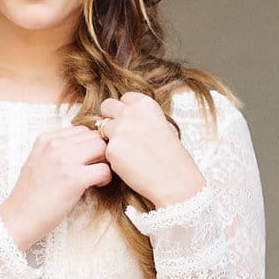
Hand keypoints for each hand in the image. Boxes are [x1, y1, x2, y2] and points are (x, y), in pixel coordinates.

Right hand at [0, 120, 114, 251]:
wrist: (19, 217)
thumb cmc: (30, 194)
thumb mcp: (38, 161)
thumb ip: (57, 150)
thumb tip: (84, 148)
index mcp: (46, 139)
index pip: (81, 130)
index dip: (89, 145)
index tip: (87, 159)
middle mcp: (55, 145)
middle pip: (94, 137)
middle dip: (99, 152)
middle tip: (95, 168)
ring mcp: (64, 161)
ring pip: (102, 148)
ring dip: (104, 162)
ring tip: (95, 176)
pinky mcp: (74, 179)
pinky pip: (104, 169)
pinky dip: (105, 178)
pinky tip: (96, 185)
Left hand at [93, 91, 202, 210]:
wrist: (175, 180)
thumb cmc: (172, 157)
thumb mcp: (162, 125)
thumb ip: (142, 117)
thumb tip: (124, 116)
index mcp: (145, 104)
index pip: (124, 98)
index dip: (126, 110)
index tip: (132, 122)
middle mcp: (130, 113)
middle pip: (107, 106)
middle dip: (110, 117)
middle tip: (121, 134)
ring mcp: (119, 130)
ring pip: (103, 129)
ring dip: (111, 138)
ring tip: (131, 152)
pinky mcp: (111, 149)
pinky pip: (105, 149)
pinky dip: (114, 157)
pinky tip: (130, 164)